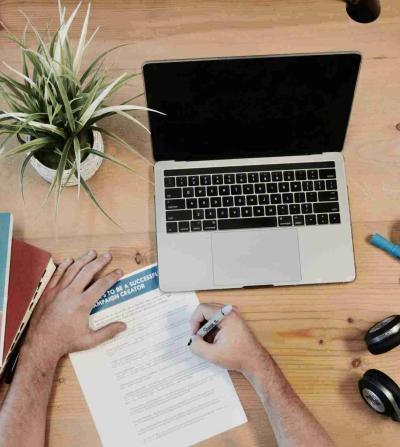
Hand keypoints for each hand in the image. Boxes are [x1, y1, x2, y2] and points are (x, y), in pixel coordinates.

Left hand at [23, 250, 125, 367]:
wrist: (41, 344)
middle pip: (88, 271)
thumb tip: (124, 326)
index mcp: (82, 304)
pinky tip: (70, 260)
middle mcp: (71, 294)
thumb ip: (108, 332)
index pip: (102, 285)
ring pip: (73, 269)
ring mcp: (58, 291)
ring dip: (84, 259)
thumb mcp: (90, 340)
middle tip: (107, 255)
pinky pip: (58, 274)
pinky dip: (65, 265)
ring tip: (92, 253)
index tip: (119, 272)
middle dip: (99, 262)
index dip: (112, 277)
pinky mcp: (48, 292)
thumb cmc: (66, 342)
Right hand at [189, 303, 269, 374]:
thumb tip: (192, 339)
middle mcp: (230, 311)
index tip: (194, 335)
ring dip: (205, 326)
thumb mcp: (213, 355)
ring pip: (210, 314)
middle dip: (199, 324)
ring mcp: (232, 314)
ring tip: (206, 341)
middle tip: (198, 338)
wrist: (254, 361)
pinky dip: (211, 327)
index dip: (194, 321)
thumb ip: (197, 346)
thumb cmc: (238, 357)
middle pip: (206, 309)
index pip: (202, 309)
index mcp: (226, 316)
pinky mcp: (233, 319)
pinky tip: (213, 340)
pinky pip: (216, 318)